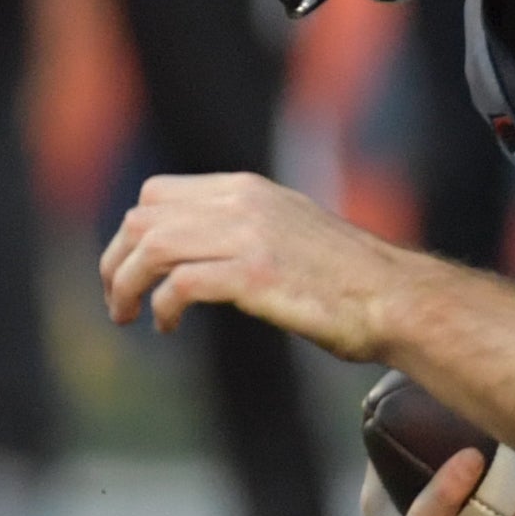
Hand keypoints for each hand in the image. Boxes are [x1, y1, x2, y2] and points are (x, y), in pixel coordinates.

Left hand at [98, 172, 420, 358]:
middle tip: (118, 300)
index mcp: (251, 189)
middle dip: (117, 261)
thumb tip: (203, 252)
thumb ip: (248, 228)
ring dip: (126, 284)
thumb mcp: (293, 231)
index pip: (157, 193)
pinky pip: (181, 284)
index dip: (132, 233)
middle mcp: (245, 203)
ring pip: (152, 246)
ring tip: (128, 315)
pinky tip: (168, 326)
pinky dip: (162, 307)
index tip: (131, 268)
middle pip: (142, 217)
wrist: (397, 299)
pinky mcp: (256, 274)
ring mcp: (251, 236)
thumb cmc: (351, 280)